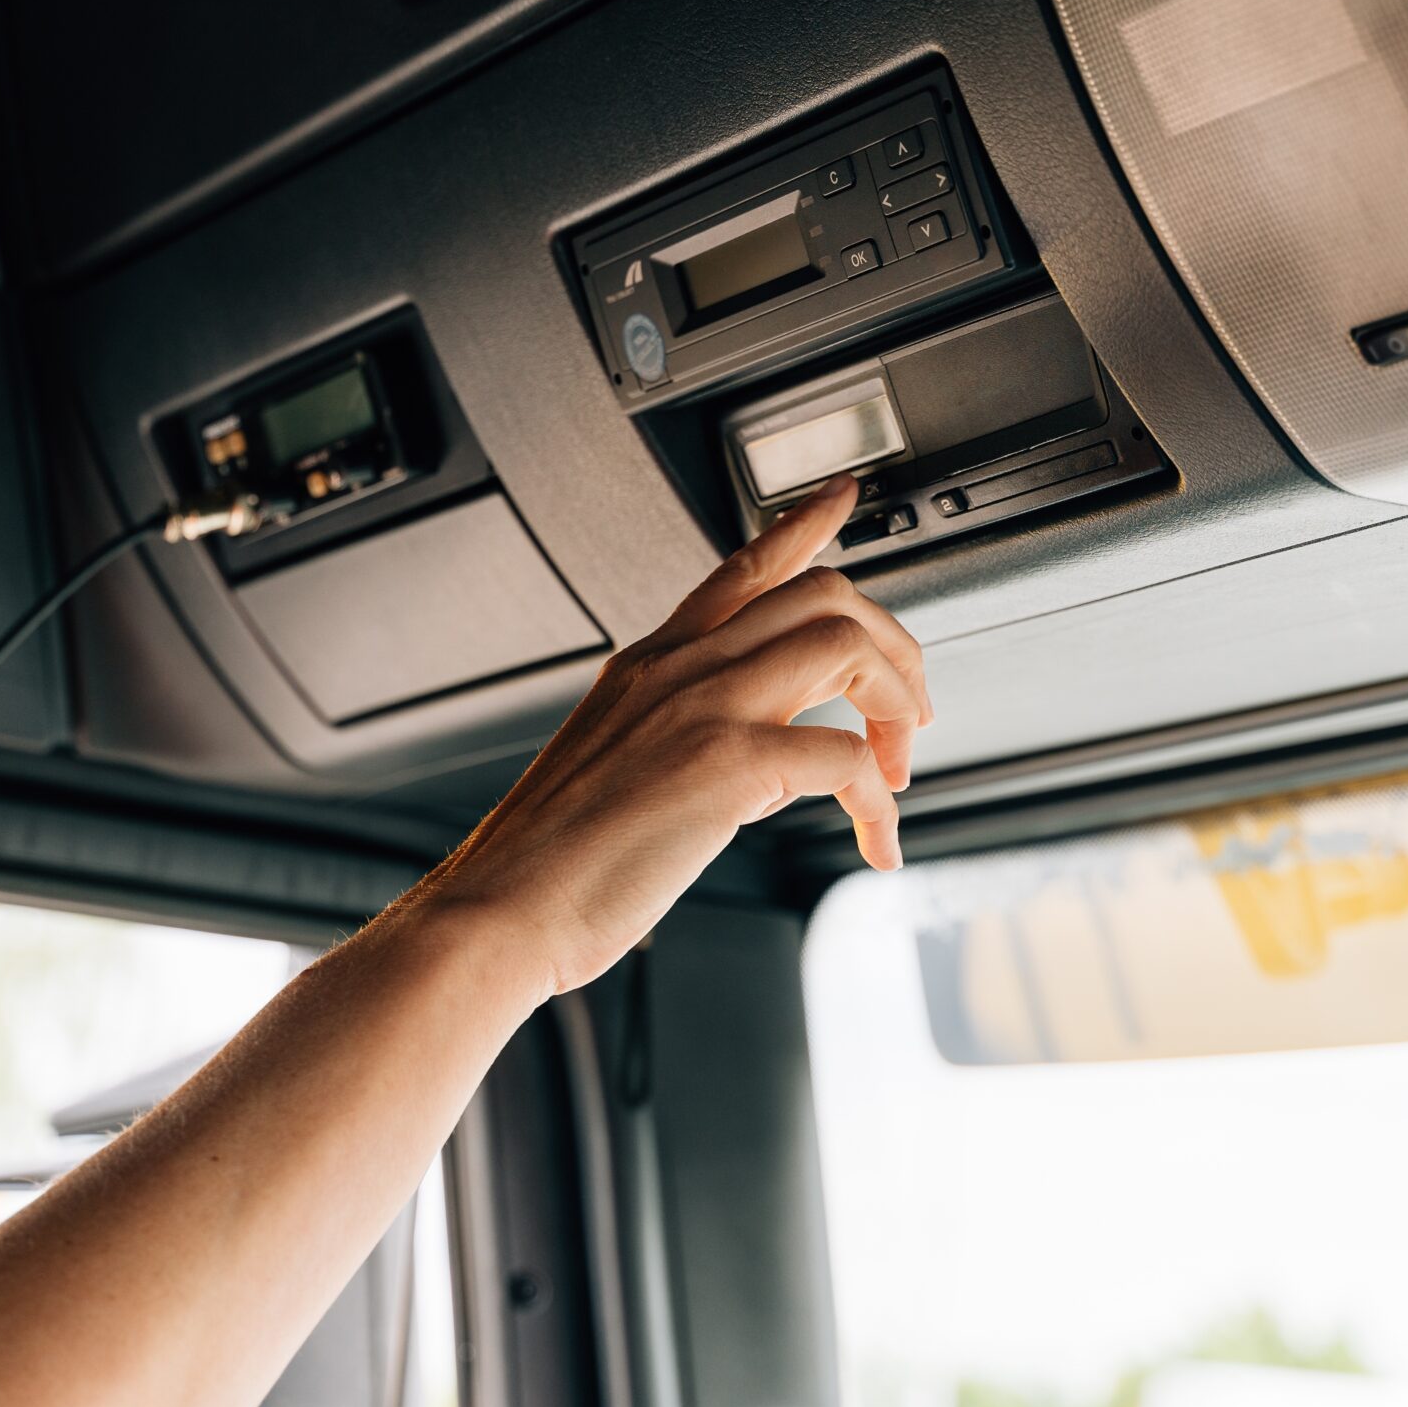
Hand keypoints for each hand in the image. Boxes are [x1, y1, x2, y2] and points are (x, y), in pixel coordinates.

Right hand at [426, 475, 931, 995]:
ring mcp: (703, 708)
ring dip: (895, 707)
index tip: (843, 499)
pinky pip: (847, 758)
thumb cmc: (554, 859)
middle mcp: (680, 668)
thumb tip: (776, 762)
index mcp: (650, 663)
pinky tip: (875, 841)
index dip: (801, 526)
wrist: (502, 907)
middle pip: (821, 595)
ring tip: (895, 774)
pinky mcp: (727, 764)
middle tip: (905, 715)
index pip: (740, 569)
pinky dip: (880, 802)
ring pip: (844, 647)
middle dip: (891, 647)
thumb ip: (699, 742)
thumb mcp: (621, 767)